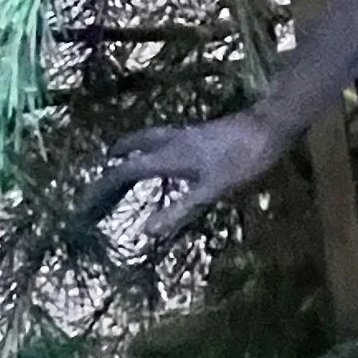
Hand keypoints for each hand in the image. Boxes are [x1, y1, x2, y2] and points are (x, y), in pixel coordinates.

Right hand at [80, 113, 281, 244]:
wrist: (270, 126)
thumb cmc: (242, 159)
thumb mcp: (210, 190)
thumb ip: (179, 211)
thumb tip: (145, 231)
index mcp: (169, 155)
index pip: (126, 170)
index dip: (104, 185)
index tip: (86, 199)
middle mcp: (173, 140)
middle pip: (136, 144)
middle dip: (118, 154)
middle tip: (104, 162)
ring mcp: (189, 133)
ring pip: (153, 137)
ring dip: (137, 147)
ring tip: (130, 157)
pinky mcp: (204, 132)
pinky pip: (169, 138)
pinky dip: (157, 146)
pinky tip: (172, 155)